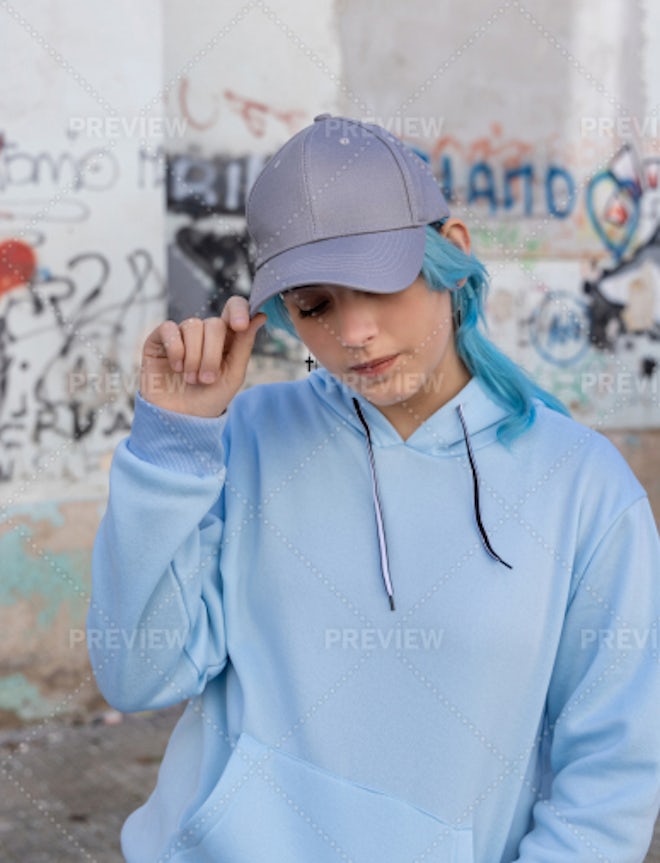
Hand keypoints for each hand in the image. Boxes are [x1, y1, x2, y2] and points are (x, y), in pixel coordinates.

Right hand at [139, 297, 265, 416]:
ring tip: (191, 379)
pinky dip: (175, 350)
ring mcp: (181, 335)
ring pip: (192, 326)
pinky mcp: (158, 340)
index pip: (234, 307)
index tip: (241, 326)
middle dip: (212, 355)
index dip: (238, 310)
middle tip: (206, 379)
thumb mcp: (233, 375)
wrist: (180, 420)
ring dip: (194, 358)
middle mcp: (203, 333)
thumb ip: (245, 344)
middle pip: (214, 323)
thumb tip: (260, 315)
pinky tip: (175, 368)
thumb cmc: (209, 399)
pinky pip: (169, 329)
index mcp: (226, 338)